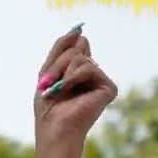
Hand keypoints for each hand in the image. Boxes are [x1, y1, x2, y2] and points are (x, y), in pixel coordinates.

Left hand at [33, 24, 118, 148]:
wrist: (54, 127)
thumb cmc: (48, 106)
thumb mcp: (48, 71)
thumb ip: (61, 48)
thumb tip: (79, 29)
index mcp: (78, 71)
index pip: (74, 45)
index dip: (60, 51)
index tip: (52, 66)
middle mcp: (92, 74)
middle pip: (75, 48)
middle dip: (57, 65)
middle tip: (50, 84)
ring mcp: (101, 81)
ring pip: (80, 57)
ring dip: (62, 72)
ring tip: (59, 90)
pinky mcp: (109, 88)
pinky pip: (88, 68)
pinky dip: (73, 78)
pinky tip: (69, 91)